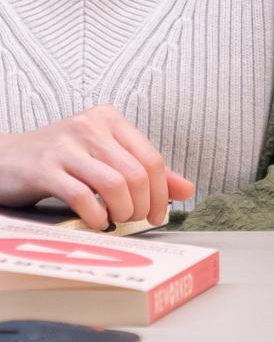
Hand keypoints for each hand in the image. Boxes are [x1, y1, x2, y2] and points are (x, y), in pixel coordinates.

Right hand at [0, 105, 194, 229]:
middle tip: (136, 220)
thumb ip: (143, 170)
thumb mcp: (103, 156)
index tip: (158, 213)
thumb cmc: (60, 161)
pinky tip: (96, 221)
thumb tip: (187, 189)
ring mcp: (66, 146)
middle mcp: (90, 127)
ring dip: (123, 211)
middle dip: (144, 204)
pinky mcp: (44, 168)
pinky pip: (81, 196)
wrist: (4, 159)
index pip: (152, 158)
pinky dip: (96, 215)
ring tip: (117, 220)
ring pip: (114, 183)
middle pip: (137, 173)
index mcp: (110, 120)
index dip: (162, 191)